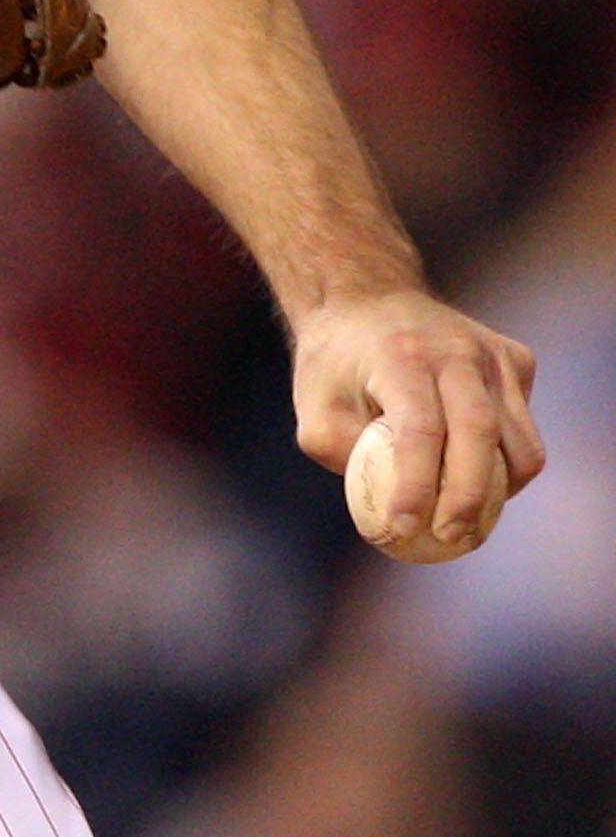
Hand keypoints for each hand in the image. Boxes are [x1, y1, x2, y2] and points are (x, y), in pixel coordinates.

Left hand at [289, 285, 544, 549]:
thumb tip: (384, 503)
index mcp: (401, 356)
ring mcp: (494, 353)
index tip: (404, 529)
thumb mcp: (314, 410)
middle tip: (452, 538)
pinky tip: (471, 469)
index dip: (416, 487)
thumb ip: (341, 454)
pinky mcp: (516, 360)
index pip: (420, 430)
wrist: (368, 298)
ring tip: (466, 516)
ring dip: (499, 488)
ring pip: (518, 438)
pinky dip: (506, 460)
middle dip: (468, 497)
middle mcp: (457, 350)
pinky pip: (522, 426)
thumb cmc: (335, 366)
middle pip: (479, 434)